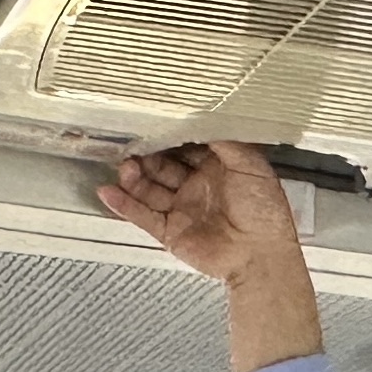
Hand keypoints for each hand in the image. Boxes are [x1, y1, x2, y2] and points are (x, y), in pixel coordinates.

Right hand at [98, 142, 298, 281]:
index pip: (185, 146)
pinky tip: (108, 192)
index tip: (152, 124)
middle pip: (162, 166)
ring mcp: (182, 209)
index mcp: (217, 167)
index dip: (169, 137)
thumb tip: (200, 117)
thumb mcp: (250, 164)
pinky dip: (124, 205)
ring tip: (124, 168)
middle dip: (147, 157)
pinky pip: (143, 216)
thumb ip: (224, 140)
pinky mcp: (170, 232)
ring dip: (133, 178)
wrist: (260, 255)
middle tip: (133, 146)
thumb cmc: (263, 209)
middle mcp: (197, 186)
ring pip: (149, 190)